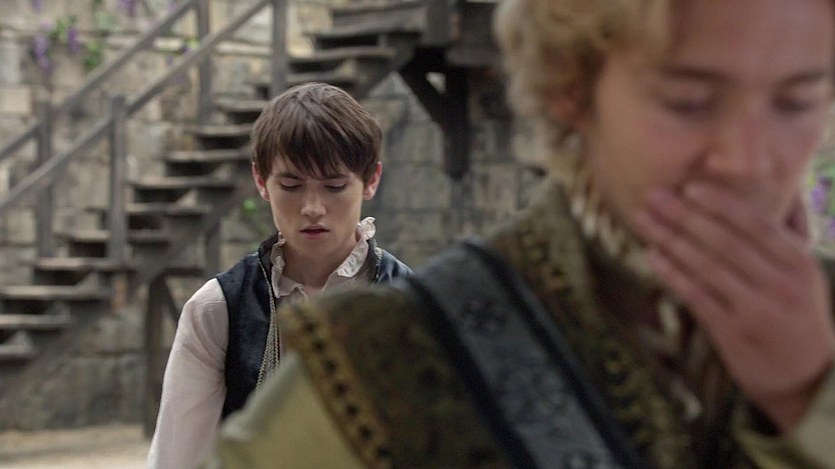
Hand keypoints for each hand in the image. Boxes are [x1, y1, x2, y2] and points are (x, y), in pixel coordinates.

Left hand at [632, 183, 834, 431]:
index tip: (688, 185)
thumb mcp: (806, 273)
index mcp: (799, 263)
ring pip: (705, 267)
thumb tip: (774, 187)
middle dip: (684, 215)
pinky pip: (696, 296)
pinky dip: (672, 273)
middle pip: (724, 241)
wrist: (806, 377)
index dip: (720, 203)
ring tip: (643, 219)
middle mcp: (779, 284)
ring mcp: (755, 310)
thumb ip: (787, 234)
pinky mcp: (732, 333)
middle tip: (653, 195)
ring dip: (670, 239)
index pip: (755, 224)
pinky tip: (652, 255)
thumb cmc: (798, 313)